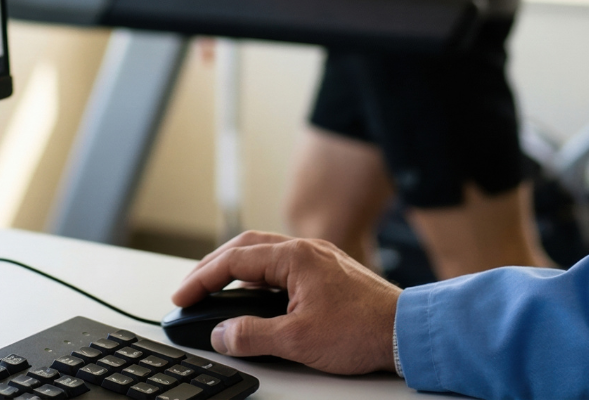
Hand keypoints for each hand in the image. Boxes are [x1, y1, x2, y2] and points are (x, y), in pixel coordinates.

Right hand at [171, 232, 400, 374]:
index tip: (182, 296)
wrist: (407, 333)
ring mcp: (319, 259)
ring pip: (265, 255)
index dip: (201, 278)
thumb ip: (252, 336)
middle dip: (213, 267)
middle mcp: (306, 250)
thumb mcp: (297, 340)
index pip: (234, 260)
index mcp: (294, 257)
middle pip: (245, 248)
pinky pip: (283, 266)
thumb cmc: (362, 330)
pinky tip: (257, 298)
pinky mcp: (329, 273)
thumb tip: (222, 334)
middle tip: (191, 289)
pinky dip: (260, 277)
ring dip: (237, 270)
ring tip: (217, 291)